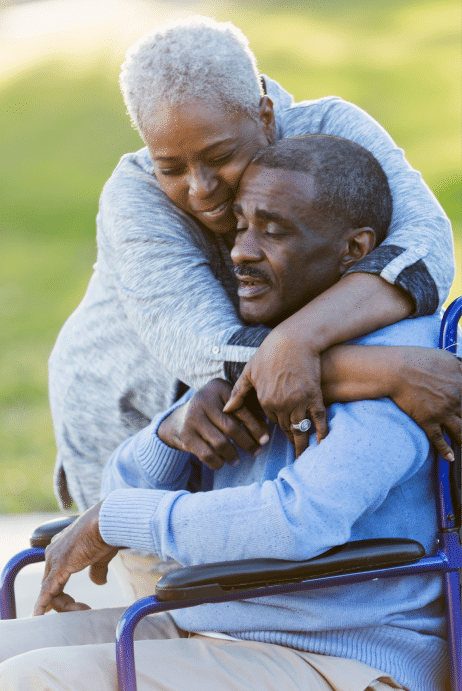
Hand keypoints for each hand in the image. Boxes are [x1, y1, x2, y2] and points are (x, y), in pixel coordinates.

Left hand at [33, 502, 118, 614]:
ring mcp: (54, 559)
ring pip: (50, 592)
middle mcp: (53, 553)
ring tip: (84, 609)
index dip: (60, 595)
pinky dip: (42, 606)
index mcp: (62, 548)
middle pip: (50, 587)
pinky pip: (47, 591)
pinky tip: (38, 617)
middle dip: (65, 602)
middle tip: (84, 609)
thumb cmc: (107, 532)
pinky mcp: (59, 566)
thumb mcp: (101, 555)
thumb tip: (98, 582)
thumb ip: (96, 570)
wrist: (108, 521)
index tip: (75, 606)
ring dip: (66, 606)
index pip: (55, 578)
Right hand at [158, 379, 268, 469]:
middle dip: (247, 443)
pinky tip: (222, 463)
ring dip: (233, 455)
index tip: (265, 439)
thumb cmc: (215, 411)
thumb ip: (247, 410)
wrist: (181, 418)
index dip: (255, 427)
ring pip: (220, 443)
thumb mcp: (228, 402)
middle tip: (256, 452)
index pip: (241, 410)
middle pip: (232, 427)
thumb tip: (264, 429)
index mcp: (218, 388)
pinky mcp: (186, 435)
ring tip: (237, 460)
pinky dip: (217, 462)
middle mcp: (203, 400)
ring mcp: (192, 417)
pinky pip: (207, 454)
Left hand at [224, 329, 327, 456]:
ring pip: (299, 429)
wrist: (294, 339)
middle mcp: (281, 404)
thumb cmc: (269, 352)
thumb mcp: (249, 371)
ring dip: (303, 444)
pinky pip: (318, 420)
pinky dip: (321, 433)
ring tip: (305, 455)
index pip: (270, 421)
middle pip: (285, 428)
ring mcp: (299, 402)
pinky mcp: (314, 396)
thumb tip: (225, 410)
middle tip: (294, 453)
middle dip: (289, 440)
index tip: (278, 434)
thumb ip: (238, 392)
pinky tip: (321, 444)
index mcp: (265, 400)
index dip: (275, 425)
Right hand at [390, 348, 461, 460]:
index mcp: (460, 382)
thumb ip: (458, 366)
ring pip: (460, 430)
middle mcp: (455, 399)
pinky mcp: (428, 421)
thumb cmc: (416, 359)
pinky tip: (450, 457)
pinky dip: (446, 450)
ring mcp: (442, 412)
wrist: (395, 370)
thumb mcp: (444, 357)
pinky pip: (439, 439)